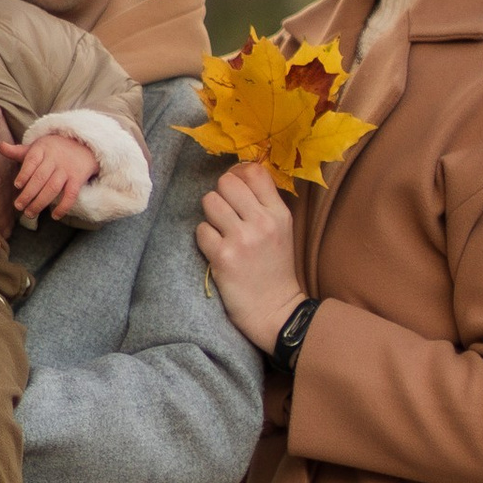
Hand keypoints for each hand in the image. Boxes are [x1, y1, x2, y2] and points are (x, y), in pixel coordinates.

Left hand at [11, 128, 98, 223]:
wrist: (83, 145)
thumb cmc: (53, 149)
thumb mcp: (37, 147)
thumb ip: (18, 151)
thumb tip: (0, 146)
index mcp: (42, 149)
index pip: (32, 161)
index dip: (24, 173)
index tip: (17, 185)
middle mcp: (55, 159)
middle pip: (41, 177)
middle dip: (28, 193)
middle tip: (18, 206)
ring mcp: (67, 169)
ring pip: (53, 187)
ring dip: (40, 202)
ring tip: (29, 213)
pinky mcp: (78, 178)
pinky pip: (71, 195)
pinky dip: (64, 207)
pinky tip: (54, 216)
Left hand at [195, 158, 306, 352]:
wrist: (276, 310)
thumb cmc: (275, 268)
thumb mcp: (281, 230)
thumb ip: (263, 204)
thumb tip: (237, 175)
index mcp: (279, 213)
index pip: (254, 171)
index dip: (238, 174)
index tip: (234, 189)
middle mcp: (262, 221)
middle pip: (227, 182)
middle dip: (220, 195)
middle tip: (225, 214)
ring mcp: (243, 238)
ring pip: (210, 201)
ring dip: (210, 216)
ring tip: (220, 232)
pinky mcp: (224, 256)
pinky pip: (201, 230)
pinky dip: (204, 239)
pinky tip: (216, 251)